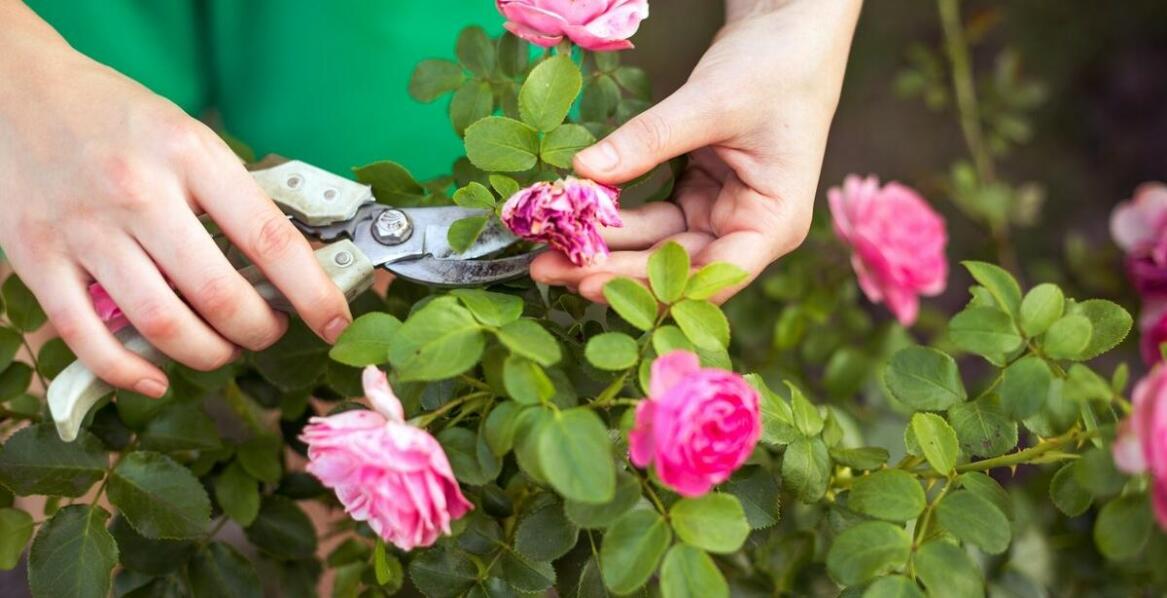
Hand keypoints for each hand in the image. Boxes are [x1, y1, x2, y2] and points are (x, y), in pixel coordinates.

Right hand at [0, 3, 351, 396]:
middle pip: (219, 296)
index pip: (269, 239)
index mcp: (190, 155)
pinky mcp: (37, 258)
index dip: (312, 293)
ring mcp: (85, 229)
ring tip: (223, 348)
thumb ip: (233, 194)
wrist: (18, 89)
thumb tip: (294, 261)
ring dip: (209, 355)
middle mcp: (139, 193)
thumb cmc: (118, 118)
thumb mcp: (189, 135)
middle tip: (270, 331)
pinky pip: (88, 338)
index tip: (335, 322)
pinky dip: (130, 373)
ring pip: (163, 326)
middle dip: (260, 331)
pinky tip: (157, 378)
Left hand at [530, 0, 861, 302]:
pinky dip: (614, 220)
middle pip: (676, 267)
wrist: (788, 30)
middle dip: (611, 269)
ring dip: (605, 248)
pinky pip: (650, 219)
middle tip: (547, 269)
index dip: (650, 285)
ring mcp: (721, 214)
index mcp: (774, 222)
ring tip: (546, 253)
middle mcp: (748, 229)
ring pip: (656, 246)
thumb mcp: (709, 102)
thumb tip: (585, 170)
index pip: (711, 274)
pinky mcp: (698, 195)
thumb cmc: (774, 65)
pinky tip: (572, 221)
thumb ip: (649, 140)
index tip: (591, 283)